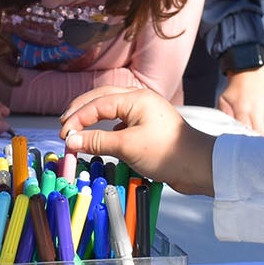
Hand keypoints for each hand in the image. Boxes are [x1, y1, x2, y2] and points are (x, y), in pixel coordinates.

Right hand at [60, 85, 214, 194]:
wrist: (199, 166)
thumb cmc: (167, 152)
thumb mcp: (127, 147)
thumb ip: (97, 141)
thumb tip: (72, 141)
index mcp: (136, 98)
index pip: (97, 103)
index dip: (77, 118)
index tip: (64, 135)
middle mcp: (140, 100)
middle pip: (102, 98)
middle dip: (81, 111)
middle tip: (64, 125)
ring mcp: (144, 113)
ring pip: (111, 109)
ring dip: (93, 118)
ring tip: (77, 130)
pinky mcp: (148, 127)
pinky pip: (121, 122)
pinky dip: (107, 128)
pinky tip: (103, 139)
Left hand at [217, 65, 263, 137]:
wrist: (250, 69)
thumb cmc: (236, 88)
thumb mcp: (224, 99)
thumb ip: (224, 115)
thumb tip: (227, 130)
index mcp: (242, 109)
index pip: (247, 134)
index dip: (247, 143)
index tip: (246, 146)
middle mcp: (258, 109)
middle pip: (262, 135)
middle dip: (259, 142)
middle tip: (256, 144)